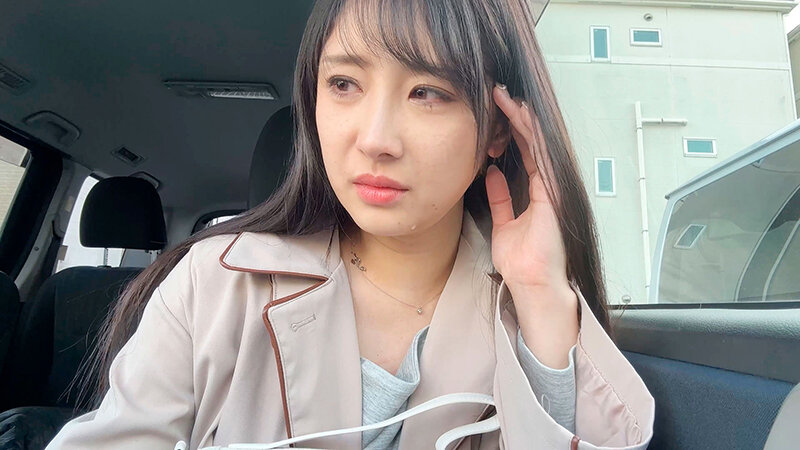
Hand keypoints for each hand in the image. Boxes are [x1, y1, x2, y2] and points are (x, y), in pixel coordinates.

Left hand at [485, 84, 568, 294]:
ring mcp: (553, 187)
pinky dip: (531, 135)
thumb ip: (501, 198)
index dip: (510, 131)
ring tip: (505, 96)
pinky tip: (520, 116)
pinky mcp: (553, 191)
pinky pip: (541, 155)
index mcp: (538, 194)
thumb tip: (492, 174)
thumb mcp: (504, 223)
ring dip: (521, 119)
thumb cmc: (521, 261)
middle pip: (531, 143)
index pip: (524, 153)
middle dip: (515, 117)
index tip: (495, 112)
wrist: (532, 281)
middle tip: (498, 93)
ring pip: (537, 143)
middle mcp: (548, 186)